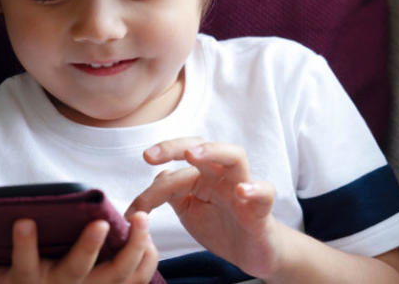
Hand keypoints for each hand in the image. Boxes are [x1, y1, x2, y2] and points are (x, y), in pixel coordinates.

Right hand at [0, 211, 157, 283]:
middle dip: (88, 248)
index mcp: (28, 281)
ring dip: (131, 249)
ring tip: (139, 219)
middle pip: (77, 272)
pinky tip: (148, 234)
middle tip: (99, 223)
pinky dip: (146, 260)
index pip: (23, 265)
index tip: (24, 220)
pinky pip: (136, 280)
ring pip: (116, 277)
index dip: (23, 245)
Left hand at [126, 137, 284, 277]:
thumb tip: (158, 174)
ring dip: (213, 151)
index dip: (152, 189)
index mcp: (202, 176)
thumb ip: (172, 193)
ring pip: (235, 156)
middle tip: (150, 156)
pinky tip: (242, 191)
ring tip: (193, 154)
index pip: (174, 171)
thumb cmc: (220, 226)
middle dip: (175, 147)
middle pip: (202, 146)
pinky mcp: (261, 209)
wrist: (251, 252)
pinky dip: (255, 189)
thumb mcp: (189, 211)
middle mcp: (221, 175)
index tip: (133, 210)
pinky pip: (265, 193)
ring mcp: (243, 188)